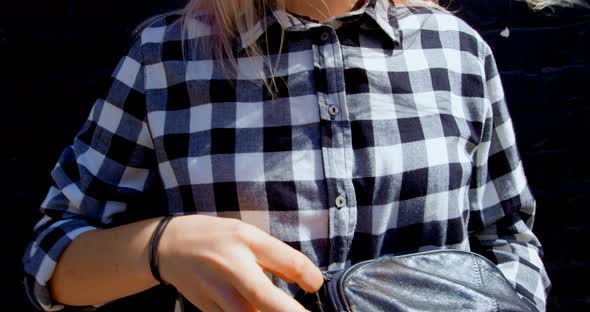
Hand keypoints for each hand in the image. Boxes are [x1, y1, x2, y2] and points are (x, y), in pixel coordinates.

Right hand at [157, 215, 322, 311]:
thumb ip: (277, 257)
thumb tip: (309, 281)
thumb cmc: (217, 238)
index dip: (309, 277)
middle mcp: (232, 268)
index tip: (315, 285)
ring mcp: (217, 293)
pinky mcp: (208, 310)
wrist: (169, 247)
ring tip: (284, 309)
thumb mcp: (249, 235)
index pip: (288, 262)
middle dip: (290, 311)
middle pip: (267, 299)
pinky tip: (259, 309)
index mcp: (246, 242)